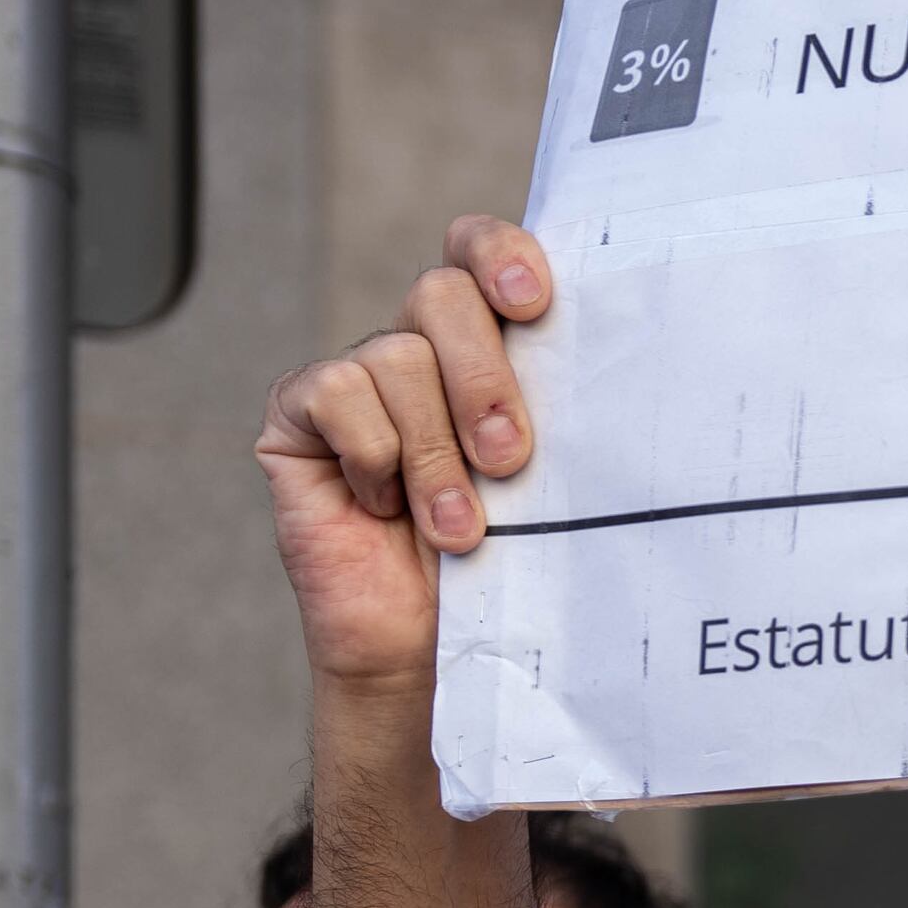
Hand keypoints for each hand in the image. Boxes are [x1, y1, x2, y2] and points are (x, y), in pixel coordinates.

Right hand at [256, 216, 552, 699]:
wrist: (432, 655)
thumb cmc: (505, 568)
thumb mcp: (552, 482)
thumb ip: (561, 411)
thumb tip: (607, 359)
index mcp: (487, 346)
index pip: (481, 252)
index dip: (501, 256)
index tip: (534, 303)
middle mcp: (419, 348)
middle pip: (440, 294)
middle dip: (482, 378)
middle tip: (509, 459)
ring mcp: (356, 379)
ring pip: (396, 355)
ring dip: (435, 452)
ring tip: (458, 528)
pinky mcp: (299, 417)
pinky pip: (337, 393)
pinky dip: (374, 456)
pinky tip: (384, 509)